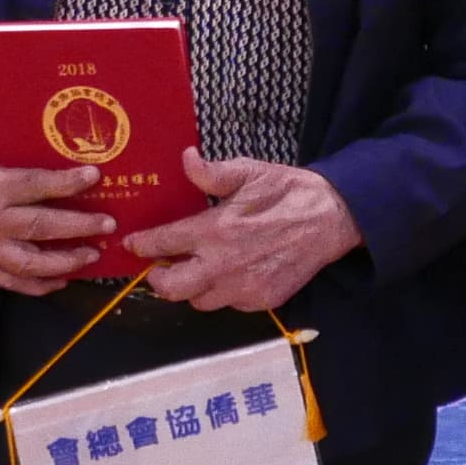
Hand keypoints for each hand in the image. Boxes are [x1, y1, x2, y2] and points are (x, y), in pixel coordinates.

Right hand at [0, 135, 114, 295]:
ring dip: (66, 262)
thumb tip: (63, 158)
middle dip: (79, 227)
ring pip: (29, 263)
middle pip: (41, 228)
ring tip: (92, 256)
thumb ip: (18, 158)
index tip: (95, 177)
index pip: (36, 186)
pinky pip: (11, 281)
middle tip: (108, 225)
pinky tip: (62, 279)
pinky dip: (39, 284)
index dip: (68, 183)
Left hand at [133, 152, 359, 315]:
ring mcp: (243, 288)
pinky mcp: (262, 300)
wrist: (332, 218)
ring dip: (193, 288)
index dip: (142, 245)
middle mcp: (224, 265)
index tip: (133, 245)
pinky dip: (223, 293)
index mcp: (215, 230)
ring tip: (198, 270)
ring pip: (200, 301)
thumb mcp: (249, 172)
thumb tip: (185, 160)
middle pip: (171, 289)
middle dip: (158, 280)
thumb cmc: (287, 191)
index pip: (164, 244)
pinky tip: (231, 275)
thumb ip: (212, 173)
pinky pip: (230, 305)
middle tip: (160, 268)